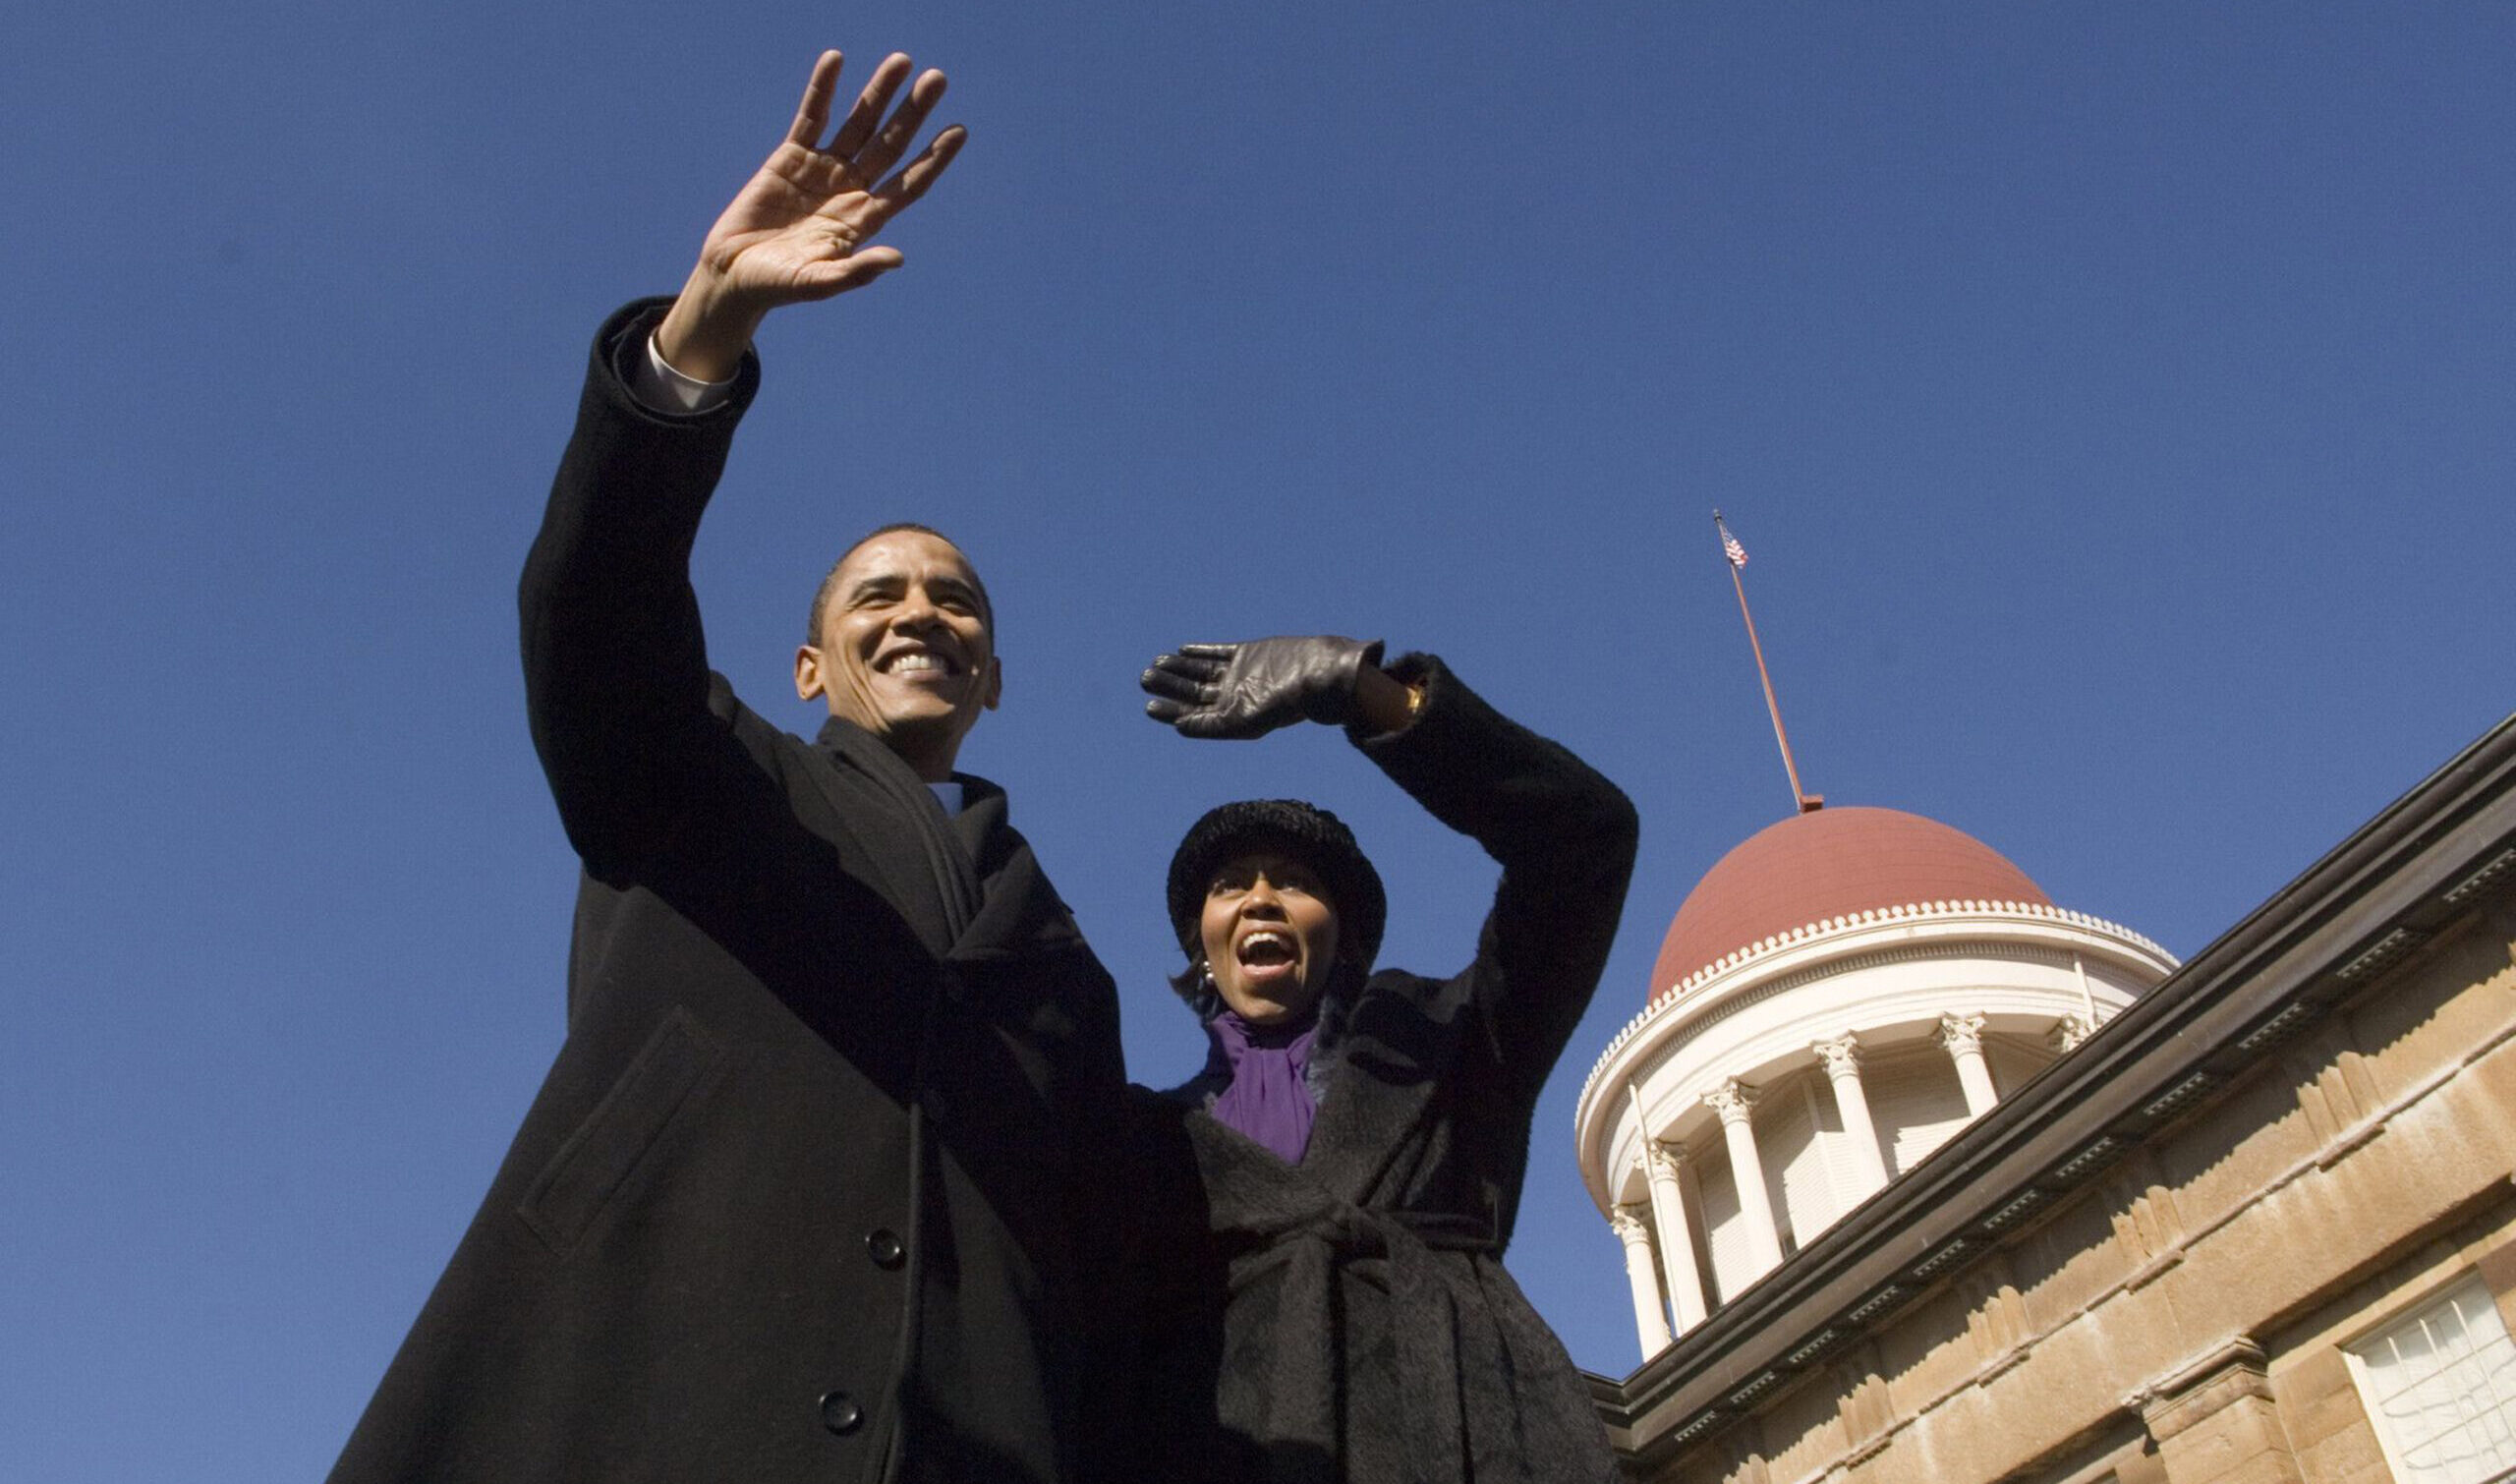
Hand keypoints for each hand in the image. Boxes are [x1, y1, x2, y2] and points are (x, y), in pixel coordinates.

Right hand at [655, 50, 966, 379]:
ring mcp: (822, 170)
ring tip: (902, 61)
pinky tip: (836, 60)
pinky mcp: (790, 157)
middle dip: (913, 112)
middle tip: (938, 79)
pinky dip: (823, 88)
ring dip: (878, 92)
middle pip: (891, 144)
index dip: (934, 158)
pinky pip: (811, 116)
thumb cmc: (777, 287)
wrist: (734, 274)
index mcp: (864, 220)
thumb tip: (897, 259)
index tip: (959, 131)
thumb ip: (856, 271)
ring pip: (858, 123)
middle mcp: (851, 189)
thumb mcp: (817, 282)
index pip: (909, 183)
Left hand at [1141, 638, 1384, 739]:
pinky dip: (1201, 651)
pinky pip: (1220, 652)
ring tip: (1156, 664)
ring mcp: (1241, 674)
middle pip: (1193, 692)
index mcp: (1232, 717)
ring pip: (1202, 671)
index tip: (1149, 706)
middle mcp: (1234, 697)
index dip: (1170, 710)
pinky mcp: (1249, 654)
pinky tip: (1183, 649)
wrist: (1316, 673)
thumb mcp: (1243, 721)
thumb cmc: (1284, 703)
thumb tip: (1178, 727)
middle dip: (1169, 686)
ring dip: (1179, 668)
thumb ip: (1210, 726)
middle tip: (1145, 678)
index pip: (1194, 715)